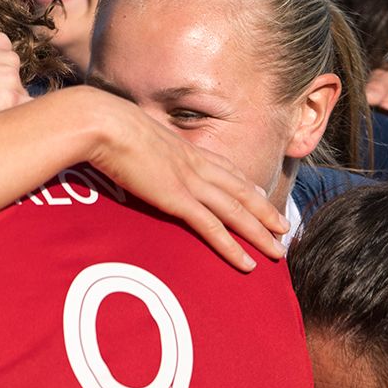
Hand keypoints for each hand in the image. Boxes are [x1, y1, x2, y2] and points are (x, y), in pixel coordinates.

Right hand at [83, 90, 287, 270]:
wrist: (103, 123)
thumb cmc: (108, 127)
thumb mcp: (133, 136)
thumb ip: (142, 148)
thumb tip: (134, 154)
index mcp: (185, 149)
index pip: (225, 168)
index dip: (246, 184)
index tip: (261, 194)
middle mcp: (195, 164)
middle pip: (241, 191)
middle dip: (265, 211)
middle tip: (284, 228)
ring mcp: (189, 180)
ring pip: (236, 211)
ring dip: (260, 233)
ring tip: (278, 252)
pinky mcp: (177, 197)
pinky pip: (212, 227)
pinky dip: (232, 247)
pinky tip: (247, 264)